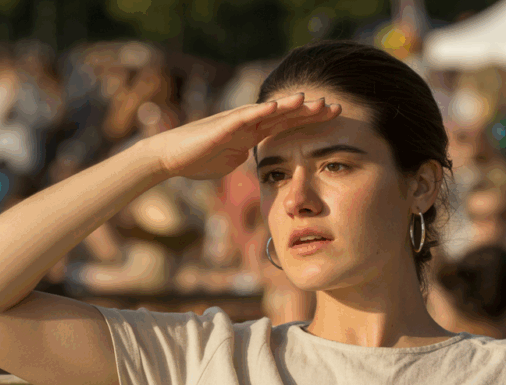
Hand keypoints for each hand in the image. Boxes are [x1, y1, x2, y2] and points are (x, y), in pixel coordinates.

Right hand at [150, 92, 340, 180]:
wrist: (170, 157)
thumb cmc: (198, 159)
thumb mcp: (232, 161)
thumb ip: (248, 157)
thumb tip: (261, 162)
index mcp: (252, 133)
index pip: (287, 124)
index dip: (310, 120)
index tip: (334, 118)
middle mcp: (247, 123)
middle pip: (284, 115)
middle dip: (310, 111)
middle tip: (336, 106)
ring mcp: (235, 122)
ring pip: (268, 112)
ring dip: (289, 106)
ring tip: (311, 100)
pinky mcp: (221, 127)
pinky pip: (244, 118)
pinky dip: (261, 112)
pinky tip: (277, 106)